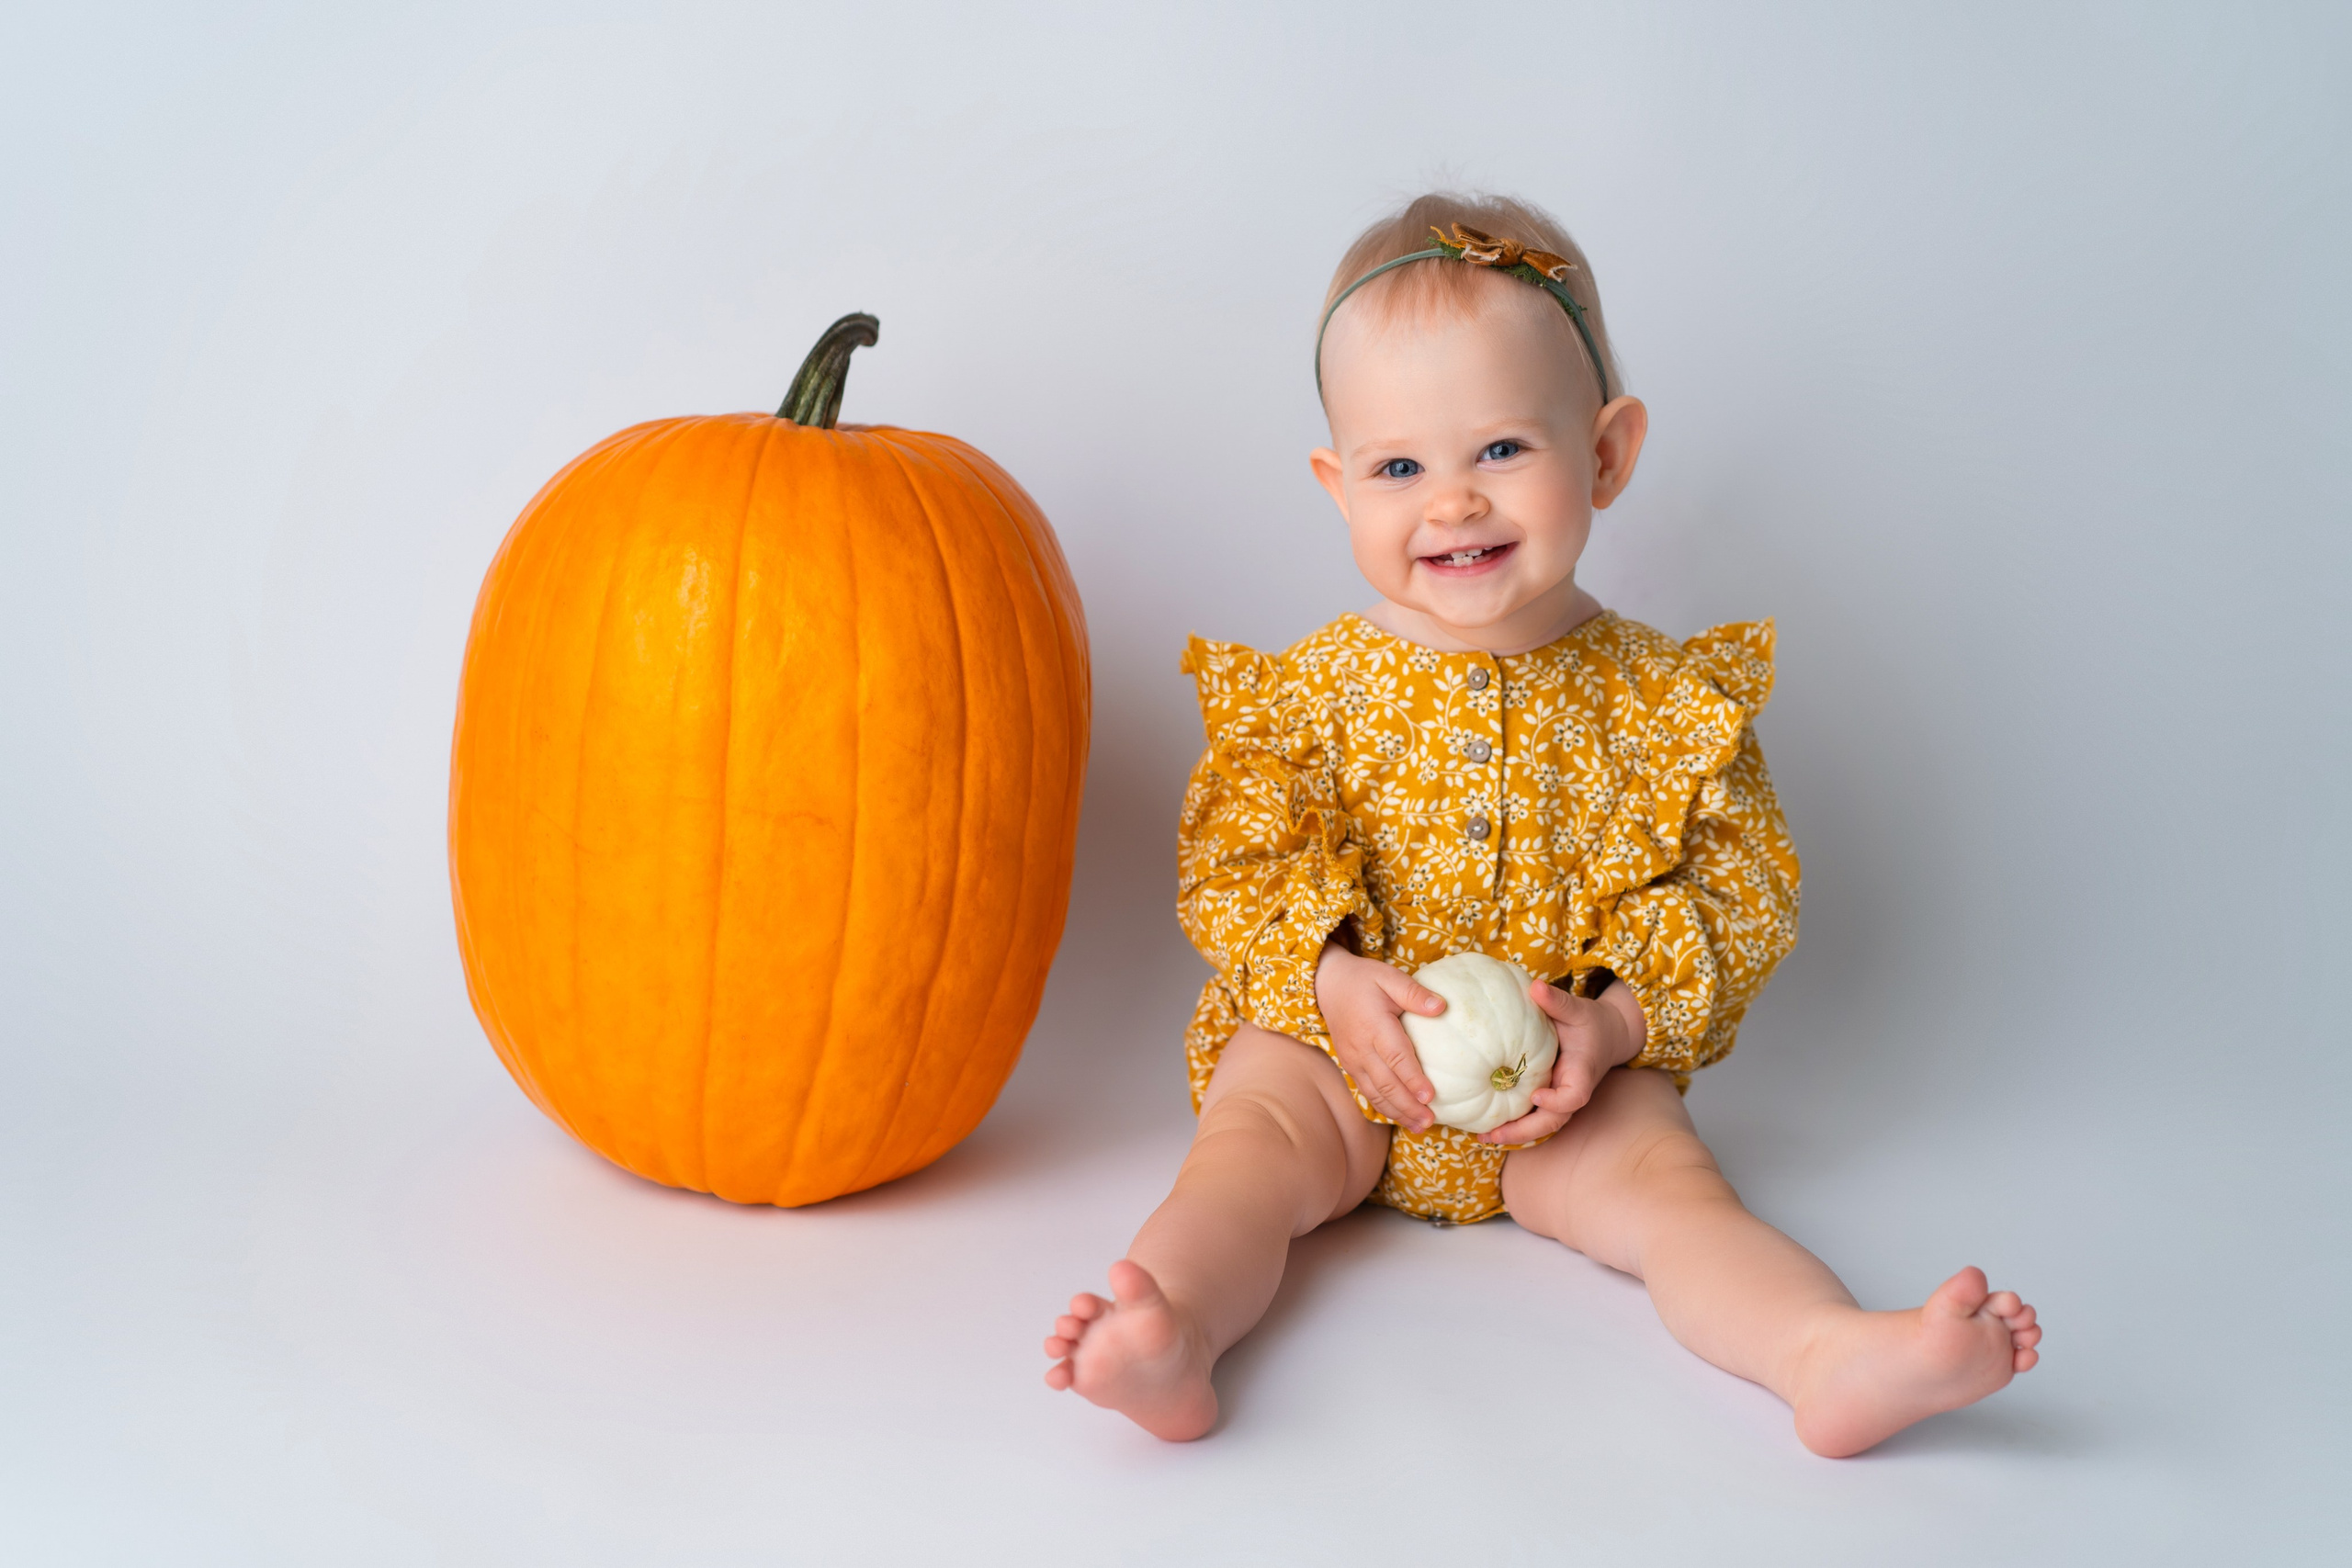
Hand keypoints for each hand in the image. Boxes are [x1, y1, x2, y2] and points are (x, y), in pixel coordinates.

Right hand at [1313, 941, 1446, 1130]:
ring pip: (1375, 1093)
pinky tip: (1402, 1117)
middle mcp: (1361, 1048)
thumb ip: (1414, 993)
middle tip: (1430, 1120)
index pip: (1396, 1057)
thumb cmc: (1363, 980)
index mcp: (1373, 1025)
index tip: (1430, 1096)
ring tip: (1420, 1126)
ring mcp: (1353, 1060)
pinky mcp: (1351, 1066)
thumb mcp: (1388, 976)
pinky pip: (1368, 1091)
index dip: (1412, 1078)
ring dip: (1398, 1112)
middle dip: (1408, 1105)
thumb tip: (1441, 1007)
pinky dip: (1385, 1107)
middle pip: (1386, 1083)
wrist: (1327, 985)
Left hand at [1479, 979, 1646, 1144]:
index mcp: (1582, 1073)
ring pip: (1540, 1125)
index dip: (1556, 1101)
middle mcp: (1571, 1092)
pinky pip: (1533, 1116)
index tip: (1535, 1096)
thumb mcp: (1577, 1009)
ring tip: (1483, 1138)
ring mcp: (1560, 1098)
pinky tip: (1486, 1125)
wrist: (1605, 1036)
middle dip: (1523, 1132)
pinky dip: (1513, 1123)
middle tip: (1492, 1136)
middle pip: (1552, 1122)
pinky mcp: (1549, 1098)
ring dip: (1514, 1134)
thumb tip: (1535, 985)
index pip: (1574, 1096)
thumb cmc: (1589, 1022)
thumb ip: (1558, 1001)